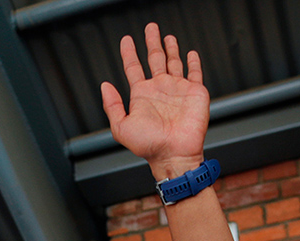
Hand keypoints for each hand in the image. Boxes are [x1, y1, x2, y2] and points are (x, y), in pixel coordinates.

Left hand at [100, 23, 209, 177]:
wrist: (174, 154)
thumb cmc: (148, 145)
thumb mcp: (121, 127)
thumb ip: (112, 106)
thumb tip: (104, 85)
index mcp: (142, 95)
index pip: (133, 67)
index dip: (129, 52)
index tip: (126, 40)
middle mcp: (159, 89)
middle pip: (154, 58)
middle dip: (152, 42)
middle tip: (150, 28)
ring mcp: (177, 89)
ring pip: (173, 62)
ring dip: (170, 48)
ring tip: (167, 36)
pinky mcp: (195, 92)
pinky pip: (194, 73)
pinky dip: (193, 62)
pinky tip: (190, 53)